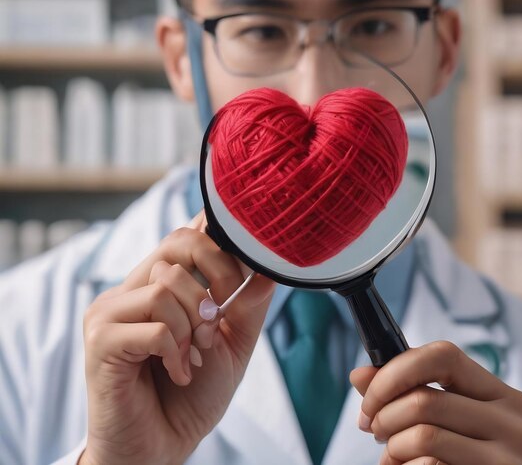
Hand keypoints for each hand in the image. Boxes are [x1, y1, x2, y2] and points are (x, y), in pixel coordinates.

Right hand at [80, 211, 274, 464]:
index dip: (218, 233)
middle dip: (218, 273)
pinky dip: (177, 351)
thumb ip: (248, 305)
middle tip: (221, 316)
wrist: (159, 450)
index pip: (186, 233)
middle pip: (177, 242)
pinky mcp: (101, 340)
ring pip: (166, 285)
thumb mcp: (233, 344)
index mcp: (160, 283)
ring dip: (195, 324)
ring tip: (195, 355)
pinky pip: (155, 325)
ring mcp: (111, 311)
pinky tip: (179, 372)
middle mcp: (132, 288)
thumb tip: (265, 268)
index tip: (244, 262)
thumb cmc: (192, 395)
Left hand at [350, 341, 521, 464]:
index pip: (444, 355)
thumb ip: (407, 395)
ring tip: (391, 457)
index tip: (371, 394)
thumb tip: (359, 375)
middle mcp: (518, 424)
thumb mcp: (447, 424)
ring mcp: (513, 460)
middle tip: (374, 429)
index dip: (398, 369)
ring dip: (393, 448)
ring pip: (425, 436)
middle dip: (385, 415)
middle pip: (426, 399)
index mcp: (506, 397)